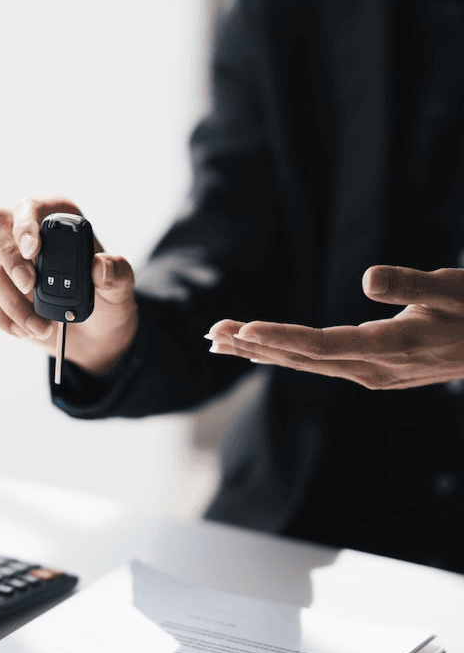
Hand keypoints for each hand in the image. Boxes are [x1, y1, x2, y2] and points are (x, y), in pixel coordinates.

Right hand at [0, 196, 137, 373]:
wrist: (94, 335)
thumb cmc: (106, 300)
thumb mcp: (120, 288)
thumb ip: (117, 273)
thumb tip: (100, 265)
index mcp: (55, 219)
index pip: (28, 207)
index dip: (25, 224)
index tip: (34, 250)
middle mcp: (22, 234)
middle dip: (8, 256)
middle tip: (29, 284)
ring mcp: (4, 262)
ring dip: (14, 304)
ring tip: (43, 327)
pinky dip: (6, 319)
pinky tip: (29, 330)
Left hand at [206, 266, 463, 389]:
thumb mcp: (452, 289)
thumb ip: (411, 285)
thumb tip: (366, 277)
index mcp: (390, 347)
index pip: (323, 345)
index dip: (281, 338)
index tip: (244, 330)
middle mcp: (374, 369)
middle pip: (302, 359)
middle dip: (254, 347)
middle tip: (211, 335)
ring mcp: (372, 375)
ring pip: (306, 365)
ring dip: (262, 353)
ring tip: (222, 342)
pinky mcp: (372, 372)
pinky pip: (319, 366)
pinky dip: (285, 356)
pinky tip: (261, 352)